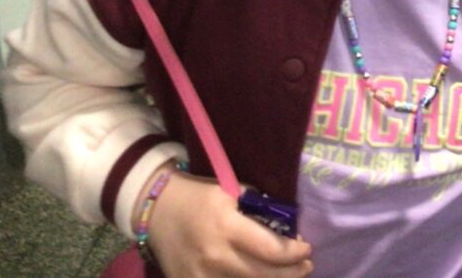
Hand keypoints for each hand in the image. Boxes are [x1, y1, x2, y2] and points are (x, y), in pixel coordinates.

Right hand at [146, 172, 312, 275]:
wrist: (155, 211)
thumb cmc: (199, 197)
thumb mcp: (231, 192)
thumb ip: (257, 209)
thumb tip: (286, 227)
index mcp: (227, 226)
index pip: (270, 249)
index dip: (294, 253)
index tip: (307, 248)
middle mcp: (215, 256)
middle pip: (262, 275)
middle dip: (291, 273)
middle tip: (306, 267)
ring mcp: (199, 276)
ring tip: (290, 276)